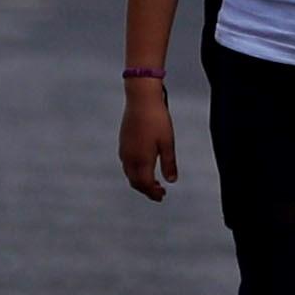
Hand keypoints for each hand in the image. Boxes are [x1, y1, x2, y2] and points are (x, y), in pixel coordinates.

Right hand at [118, 77, 177, 201]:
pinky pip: (126, 164)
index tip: (162, 196)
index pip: (145, 184)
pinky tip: (143, 165)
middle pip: (135, 182)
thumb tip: (171, 181)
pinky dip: (134, 171)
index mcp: (141, 160)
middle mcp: (129, 157)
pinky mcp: (123, 142)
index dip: (153, 193)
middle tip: (159, 192)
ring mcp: (124, 149)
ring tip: (153, 181)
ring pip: (129, 173)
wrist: (141, 98)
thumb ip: (169, 163)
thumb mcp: (167, 142)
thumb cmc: (156, 119)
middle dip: (146, 189)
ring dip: (140, 180)